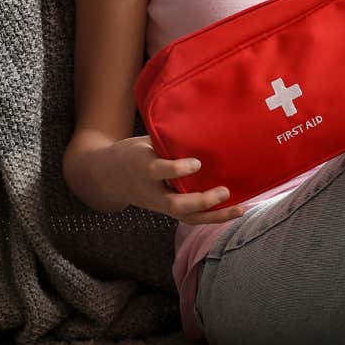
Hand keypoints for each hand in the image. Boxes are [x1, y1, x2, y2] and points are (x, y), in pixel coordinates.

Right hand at [101, 135, 245, 224]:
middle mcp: (151, 191)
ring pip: (186, 217)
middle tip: (225, 191)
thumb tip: (201, 127)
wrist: (106, 177)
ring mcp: (160, 204)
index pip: (159, 171)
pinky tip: (233, 210)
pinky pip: (190, 217)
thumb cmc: (132, 154)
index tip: (197, 163)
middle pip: (176, 204)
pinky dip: (212, 216)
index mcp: (142, 167)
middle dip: (202, 201)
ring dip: (214, 216)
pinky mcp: (167, 210)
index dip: (177, 169)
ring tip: (239, 209)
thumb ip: (167, 141)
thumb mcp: (144, 143)